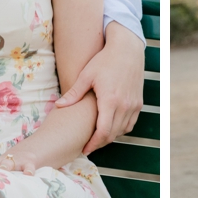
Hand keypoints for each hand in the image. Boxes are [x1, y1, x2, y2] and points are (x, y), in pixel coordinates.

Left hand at [56, 22, 144, 152]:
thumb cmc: (105, 60)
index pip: (103, 132)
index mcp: (110, 101)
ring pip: (122, 130)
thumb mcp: (86, 75)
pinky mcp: (139, 102)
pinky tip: (111, 126)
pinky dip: (121, 128)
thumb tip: (58, 105)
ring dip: (111, 136)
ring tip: (98, 136)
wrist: (127, 48)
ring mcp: (134, 105)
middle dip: (100, 143)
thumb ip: (74, 93)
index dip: (93, 144)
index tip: (85, 149)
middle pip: (112, 135)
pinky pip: (130, 123)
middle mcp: (124, 105)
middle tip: (88, 145)